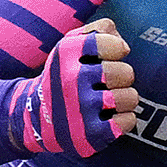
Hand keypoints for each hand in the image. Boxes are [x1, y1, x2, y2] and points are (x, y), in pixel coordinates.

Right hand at [8, 16, 137, 158]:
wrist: (36, 116)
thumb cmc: (63, 75)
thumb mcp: (71, 45)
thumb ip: (98, 31)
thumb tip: (124, 47)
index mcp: (67, 53)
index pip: (113, 44)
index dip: (116, 50)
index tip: (107, 57)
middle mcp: (72, 79)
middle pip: (126, 72)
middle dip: (122, 77)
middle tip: (108, 83)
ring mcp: (81, 109)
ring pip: (130, 97)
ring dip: (125, 99)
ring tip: (110, 101)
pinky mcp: (90, 135)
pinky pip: (128, 121)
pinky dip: (125, 119)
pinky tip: (111, 117)